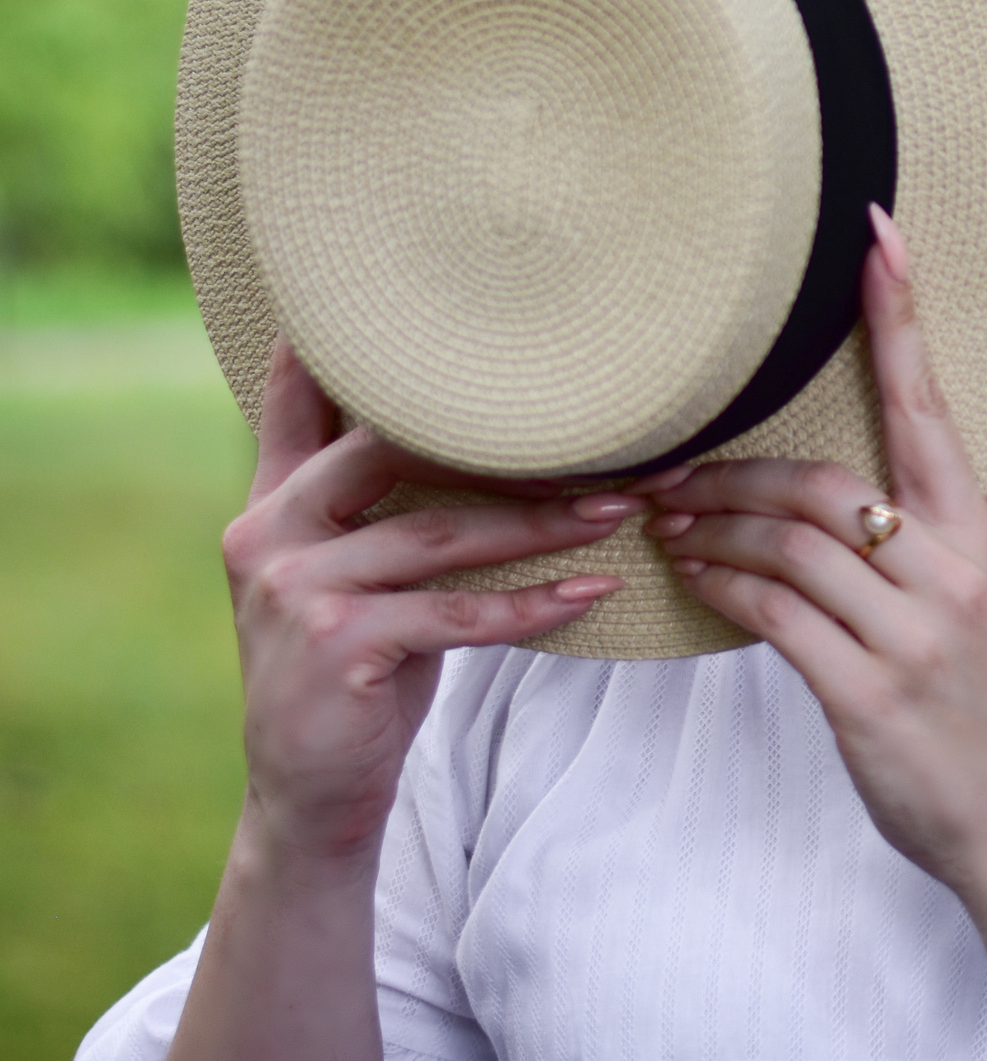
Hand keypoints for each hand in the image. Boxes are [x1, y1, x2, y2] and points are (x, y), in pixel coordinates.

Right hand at [223, 342, 638, 863]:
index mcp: (272, 503)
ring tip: (621, 507)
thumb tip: (463, 423)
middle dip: (505, 446)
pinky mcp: (337, 646)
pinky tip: (592, 592)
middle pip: (396, 455)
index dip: (333, 352)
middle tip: (601, 433)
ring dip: (542, 524)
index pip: (301, 409)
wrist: (312, 787)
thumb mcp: (353, 571)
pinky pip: (457, 614)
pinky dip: (532, 605)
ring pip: (442, 535)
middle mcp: (269, 532)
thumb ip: (375, 500)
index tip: (386, 293)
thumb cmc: (361, 665)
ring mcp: (296, 589)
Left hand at [644, 206, 986, 898]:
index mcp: (978, 535)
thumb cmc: (979, 709)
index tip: (874, 236)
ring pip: (788, 544)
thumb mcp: (966, 606)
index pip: (930, 407)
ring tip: (664, 523)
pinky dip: (721, 588)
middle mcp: (952, 570)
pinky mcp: (870, 693)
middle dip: (733, 470)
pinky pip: (773, 616)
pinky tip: (689, 579)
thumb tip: (816, 495)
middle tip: (664, 468)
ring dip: (712, 528)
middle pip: (823, 481)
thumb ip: (910, 543)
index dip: (899, 318)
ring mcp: (914, 633)